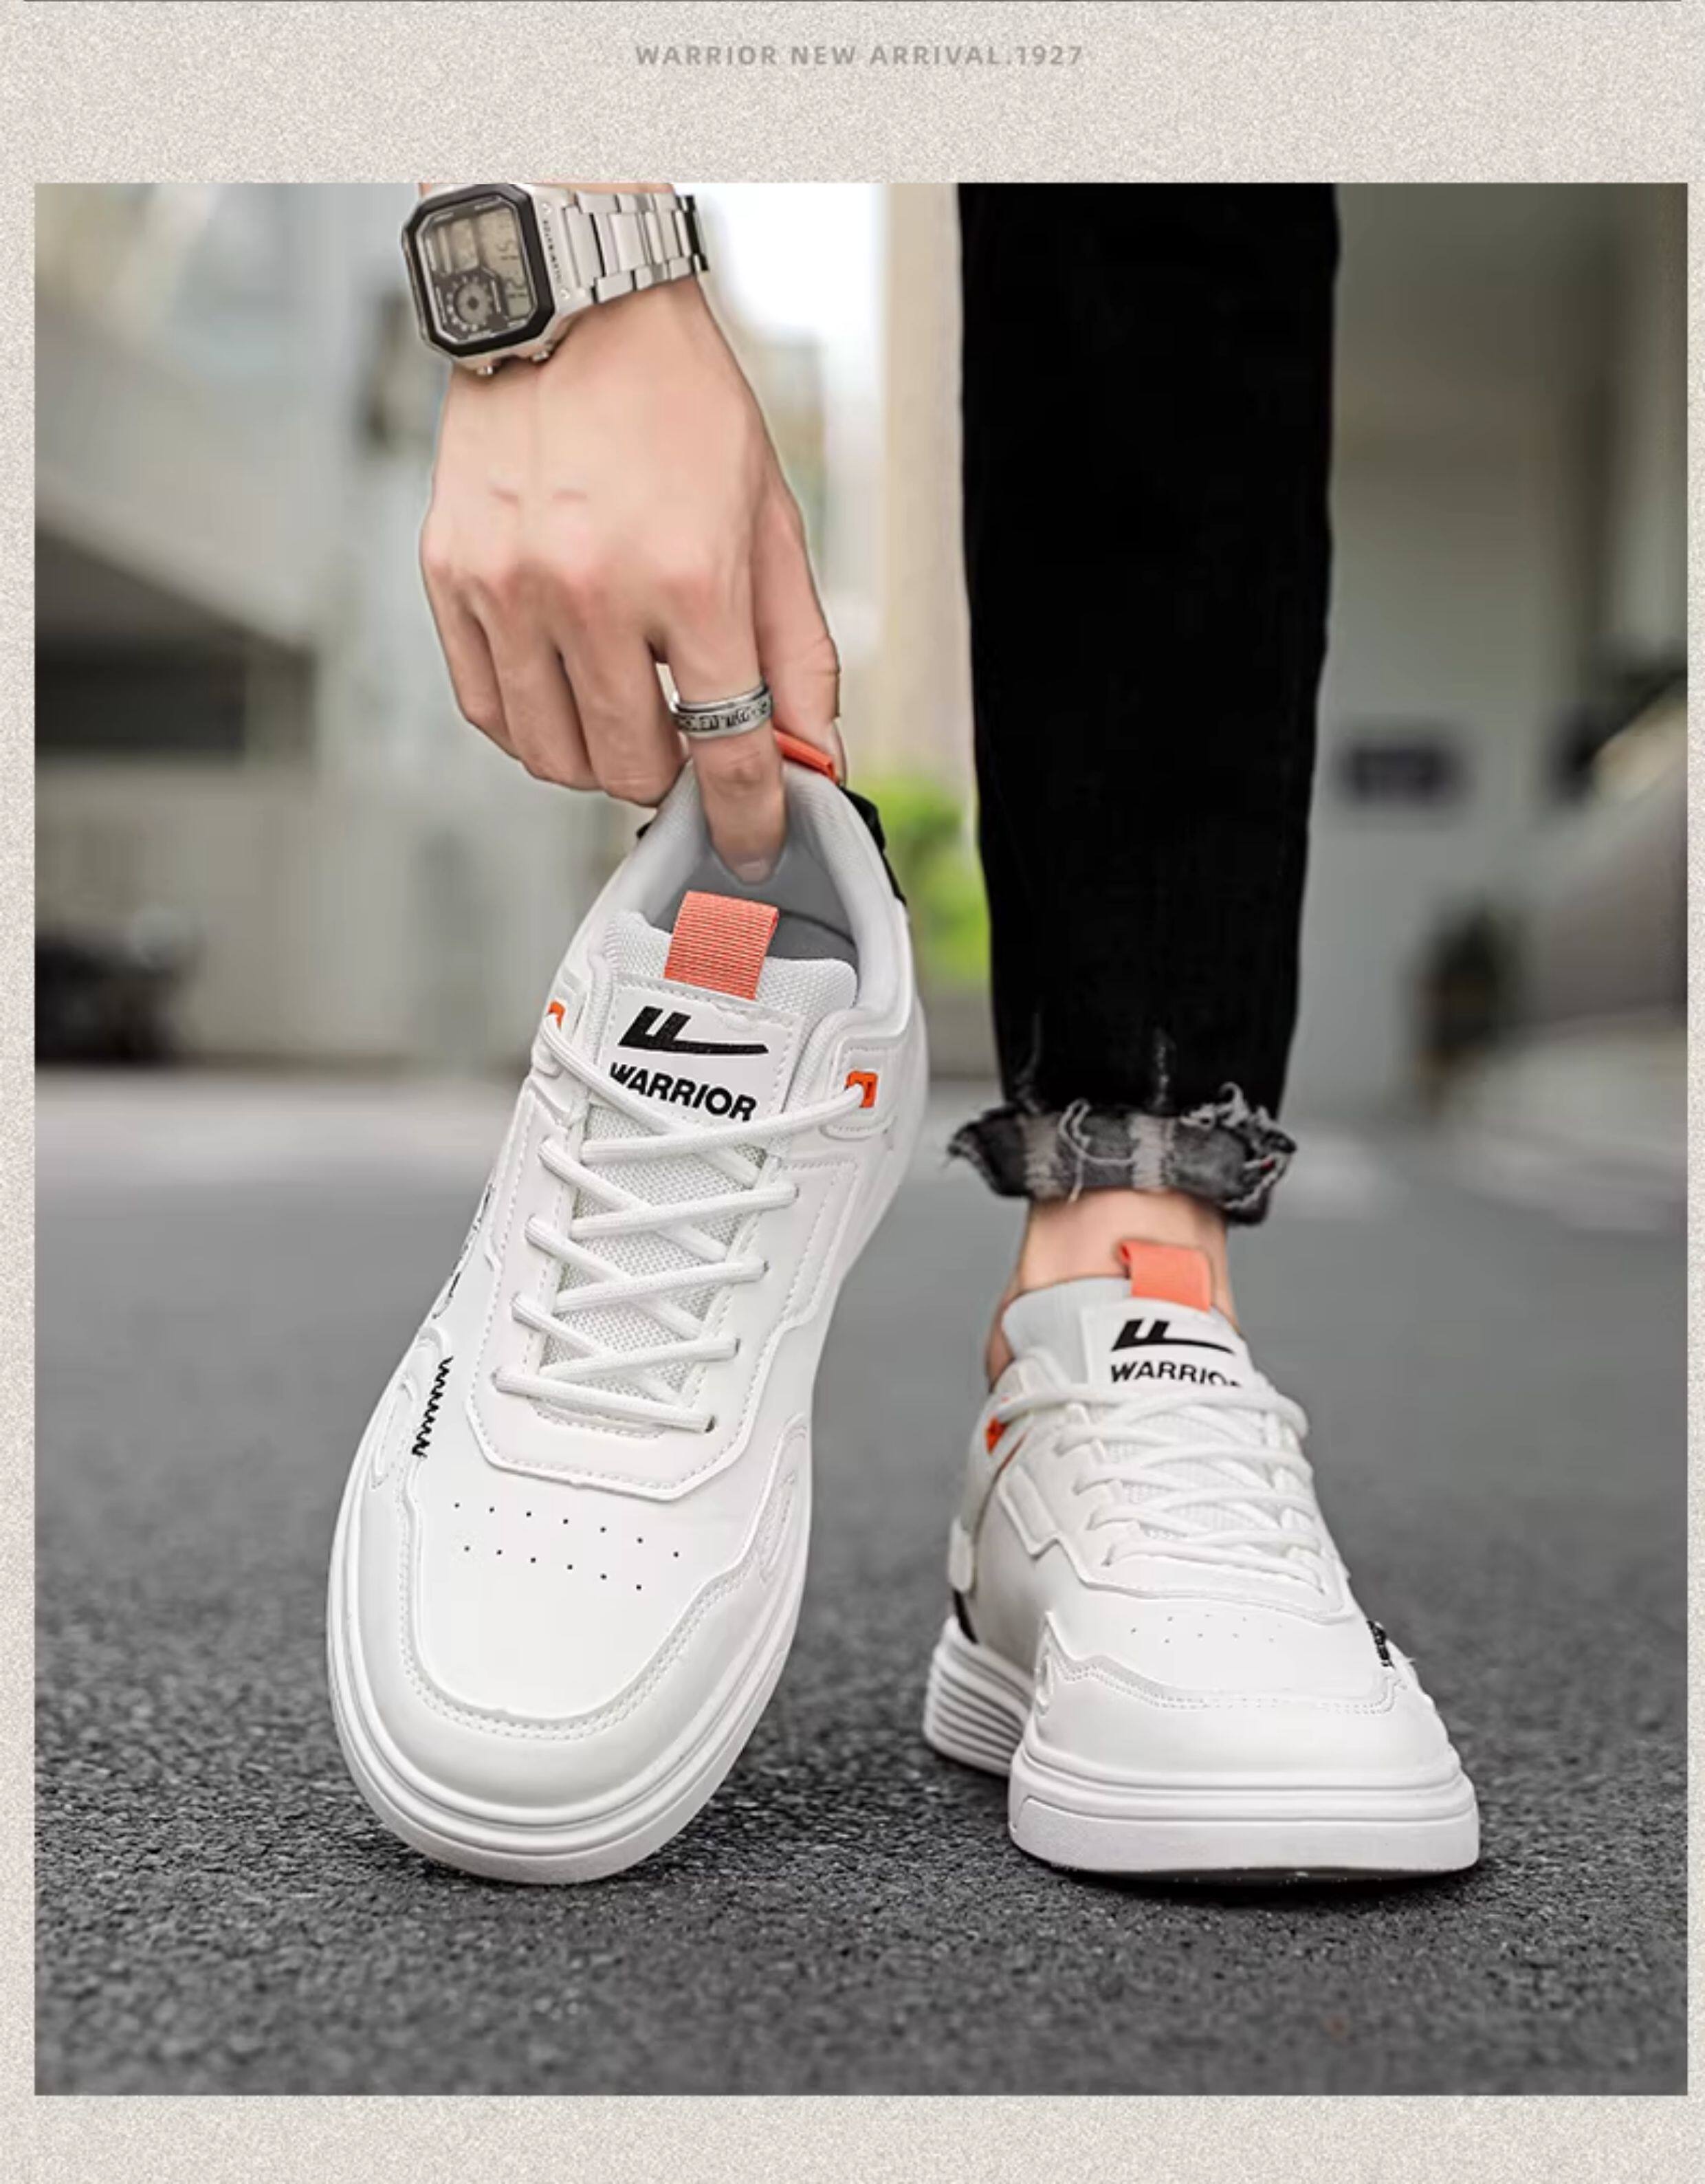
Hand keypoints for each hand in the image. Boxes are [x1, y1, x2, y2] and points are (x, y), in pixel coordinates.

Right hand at [420, 272, 840, 877]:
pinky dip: (532, 725)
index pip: (727, 750)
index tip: (756, 843)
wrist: (573, 307)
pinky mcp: (450, 576)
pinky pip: (489, 710)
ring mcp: (509, 587)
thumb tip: (813, 757)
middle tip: (684, 739)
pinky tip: (564, 687)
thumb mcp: (770, 522)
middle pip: (631, 769)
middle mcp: (591, 588)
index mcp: (690, 575)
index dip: (750, 817)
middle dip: (669, 776)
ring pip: (554, 757)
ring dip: (599, 756)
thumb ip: (798, 653)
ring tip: (624, 704)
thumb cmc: (680, 407)